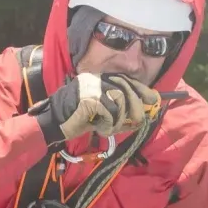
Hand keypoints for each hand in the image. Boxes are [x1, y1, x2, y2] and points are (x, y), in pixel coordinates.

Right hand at [38, 73, 156, 143]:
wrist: (54, 124)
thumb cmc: (77, 120)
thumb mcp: (103, 114)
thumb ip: (120, 111)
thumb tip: (143, 114)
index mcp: (98, 79)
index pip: (125, 80)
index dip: (141, 89)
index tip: (153, 99)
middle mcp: (96, 79)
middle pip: (126, 89)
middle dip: (136, 107)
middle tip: (139, 121)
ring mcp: (91, 87)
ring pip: (120, 101)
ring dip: (118, 120)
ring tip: (107, 127)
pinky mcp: (89, 98)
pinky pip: (110, 112)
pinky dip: (108, 124)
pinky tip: (99, 128)